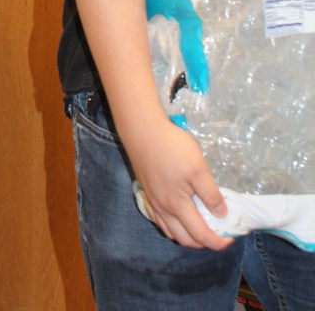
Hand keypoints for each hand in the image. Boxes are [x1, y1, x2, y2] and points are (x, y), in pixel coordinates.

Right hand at [126, 114, 231, 249]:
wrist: (142, 130)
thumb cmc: (172, 147)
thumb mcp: (198, 168)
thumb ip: (210, 194)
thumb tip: (221, 214)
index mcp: (177, 205)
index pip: (200, 235)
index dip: (217, 242)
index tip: (231, 239)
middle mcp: (162, 209)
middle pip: (184, 239)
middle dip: (203, 242)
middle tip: (218, 234)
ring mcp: (152, 202)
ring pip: (170, 232)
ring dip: (188, 236)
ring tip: (201, 226)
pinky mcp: (147, 192)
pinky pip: (160, 221)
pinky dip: (173, 227)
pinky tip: (180, 215)